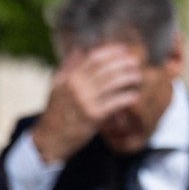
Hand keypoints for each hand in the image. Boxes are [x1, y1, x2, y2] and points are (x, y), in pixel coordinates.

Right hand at [29, 43, 144, 163]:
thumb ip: (67, 68)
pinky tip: (134, 96)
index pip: (94, 58)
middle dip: (123, 63)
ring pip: (113, 84)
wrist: (50, 139)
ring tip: (137, 77)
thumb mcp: (56, 87)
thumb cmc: (55, 113)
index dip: (111, 52)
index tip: (123, 50)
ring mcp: (86, 101)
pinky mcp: (94, 116)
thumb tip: (78, 50)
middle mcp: (78, 87)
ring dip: (128, 78)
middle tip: (135, 62)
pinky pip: (116, 103)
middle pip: (107, 69)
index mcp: (70, 78)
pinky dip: (127, 98)